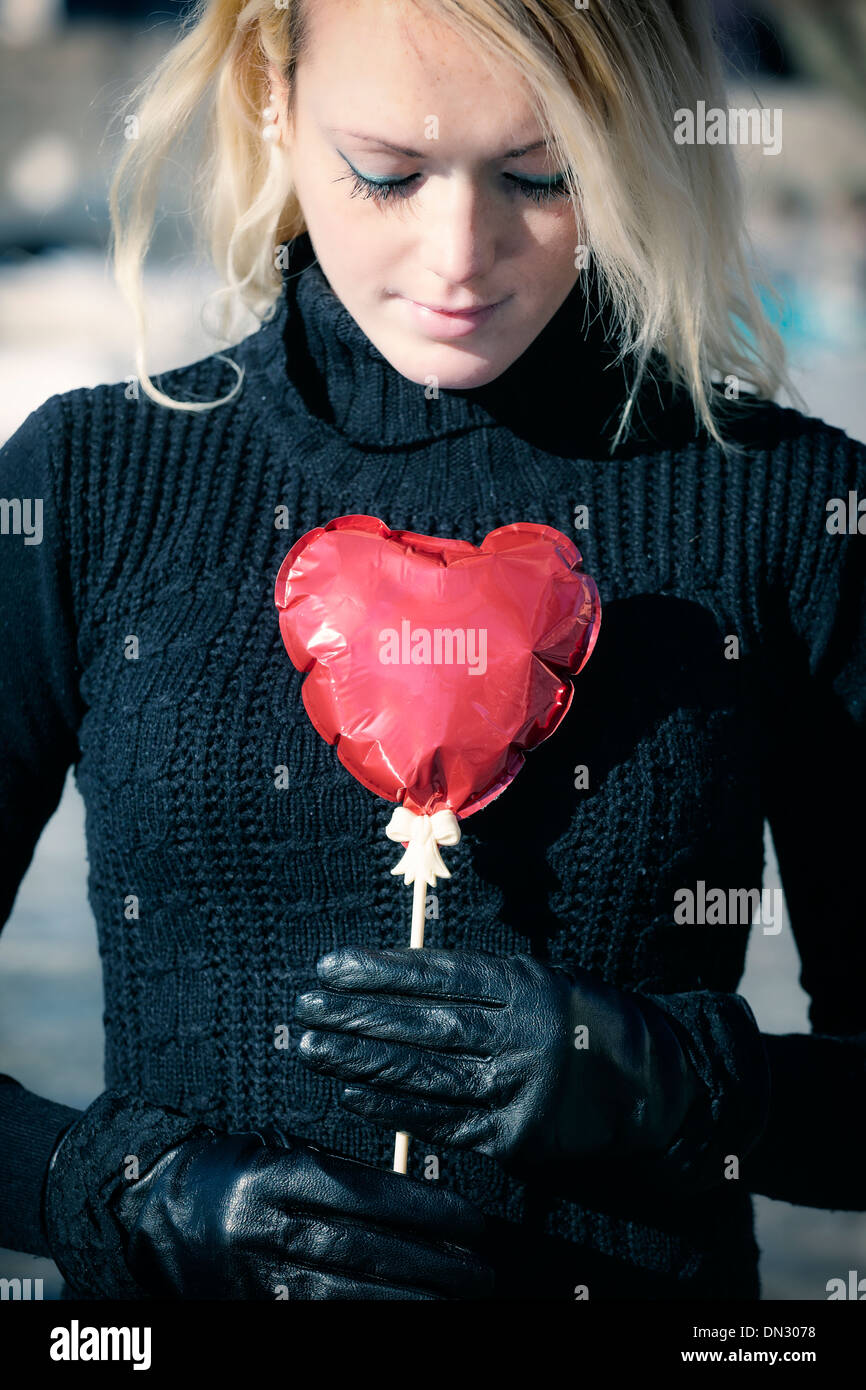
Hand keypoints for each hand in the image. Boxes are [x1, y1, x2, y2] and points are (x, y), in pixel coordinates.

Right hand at [51, 1119, 492, 1299]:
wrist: (147, 1208)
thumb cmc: (228, 1165)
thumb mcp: (277, 1149)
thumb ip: (335, 1165)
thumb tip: (414, 1180)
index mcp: (274, 1176)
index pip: (365, 1195)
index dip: (423, 1211)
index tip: (472, 1220)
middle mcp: (263, 1230)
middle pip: (364, 1251)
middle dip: (431, 1264)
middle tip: (484, 1270)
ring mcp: (254, 1278)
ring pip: (345, 1296)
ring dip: (408, 1301)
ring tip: (458, 1302)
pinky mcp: (249, 1308)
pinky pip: (314, 1320)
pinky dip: (364, 1322)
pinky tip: (403, 1319)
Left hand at [294, 947, 701, 1184]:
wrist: (657, 1086)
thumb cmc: (586, 1022)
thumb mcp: (543, 981)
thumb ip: (482, 985)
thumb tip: (399, 982)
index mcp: (528, 986)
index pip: (437, 976)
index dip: (379, 972)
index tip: (330, 968)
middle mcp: (522, 1036)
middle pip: (421, 1025)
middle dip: (355, 1016)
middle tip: (304, 1008)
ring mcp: (519, 1090)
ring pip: (424, 1074)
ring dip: (359, 1061)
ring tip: (309, 1046)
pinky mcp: (516, 1136)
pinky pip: (442, 1121)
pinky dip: (393, 1108)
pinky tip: (352, 1094)